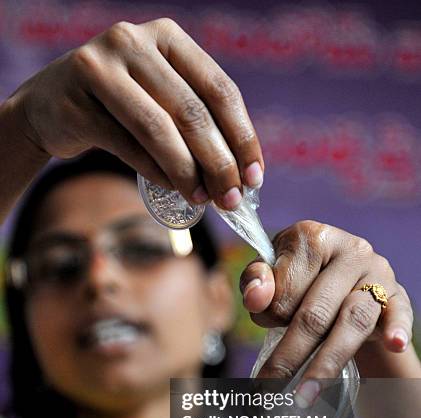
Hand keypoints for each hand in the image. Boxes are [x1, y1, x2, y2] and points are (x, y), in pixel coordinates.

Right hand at [11, 19, 263, 209]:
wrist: (50, 106)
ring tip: (204, 200)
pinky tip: (173, 190)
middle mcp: (134, 41)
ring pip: (159, 129)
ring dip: (188, 172)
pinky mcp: (78, 100)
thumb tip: (239, 175)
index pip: (220, 89)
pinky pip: (127, 145)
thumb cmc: (120, 106)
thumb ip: (196, 122)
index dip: (243, 136)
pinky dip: (155, 173)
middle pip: (192, 111)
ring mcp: (102, 67)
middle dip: (219, 162)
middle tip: (232, 199)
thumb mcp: (161, 98)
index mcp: (168, 37)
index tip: (255, 176)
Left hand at [240, 221, 412, 397]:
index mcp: (310, 238)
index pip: (284, 290)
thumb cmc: (299, 278)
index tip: (267, 325)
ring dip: (327, 363)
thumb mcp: (272, 275)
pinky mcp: (397, 294)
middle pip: (315, 311)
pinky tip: (393, 345)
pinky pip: (399, 312)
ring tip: (305, 396)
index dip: (269, 316)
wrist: (344, 279)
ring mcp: (376, 272)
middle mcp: (348, 249)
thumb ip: (256, 283)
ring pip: (351, 320)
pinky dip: (396, 329)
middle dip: (290, 356)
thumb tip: (255, 298)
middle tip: (271, 388)